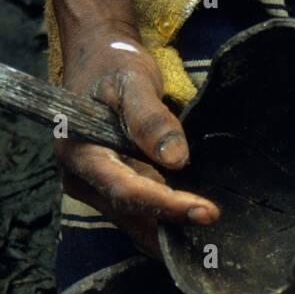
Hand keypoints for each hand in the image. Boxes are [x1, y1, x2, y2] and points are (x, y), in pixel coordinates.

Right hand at [55, 24, 218, 255]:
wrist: (98, 63)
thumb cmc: (113, 66)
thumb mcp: (133, 81)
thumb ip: (150, 118)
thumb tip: (175, 161)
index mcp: (79, 151)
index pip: (124, 190)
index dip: (165, 205)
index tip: (205, 211)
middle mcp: (81, 178)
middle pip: (130, 213)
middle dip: (173, 223)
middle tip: (215, 220)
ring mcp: (94, 189)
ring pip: (135, 223)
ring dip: (170, 230)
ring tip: (209, 231)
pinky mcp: (109, 192)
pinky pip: (138, 217)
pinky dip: (164, 224)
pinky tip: (193, 221)